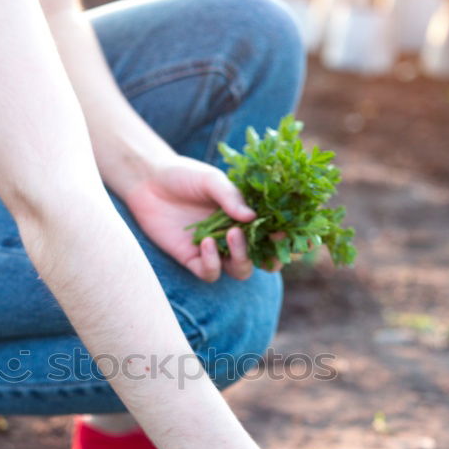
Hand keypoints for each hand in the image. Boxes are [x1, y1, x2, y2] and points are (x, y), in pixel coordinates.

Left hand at [124, 157, 281, 281]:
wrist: (148, 181)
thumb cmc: (184, 175)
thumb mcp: (211, 180)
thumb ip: (231, 197)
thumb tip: (253, 218)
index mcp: (247, 216)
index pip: (276, 233)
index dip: (291, 238)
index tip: (301, 235)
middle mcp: (236, 237)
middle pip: (265, 259)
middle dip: (274, 257)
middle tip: (274, 241)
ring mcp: (216, 251)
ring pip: (240, 270)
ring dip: (243, 257)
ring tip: (232, 234)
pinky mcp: (193, 260)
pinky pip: (211, 272)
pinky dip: (212, 262)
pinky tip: (204, 242)